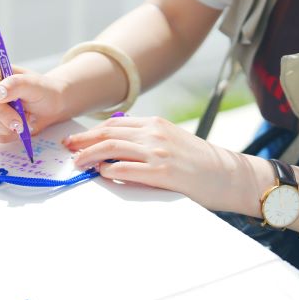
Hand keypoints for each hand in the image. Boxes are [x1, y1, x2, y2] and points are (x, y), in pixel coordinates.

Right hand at [0, 59, 67, 142]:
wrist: (46, 106)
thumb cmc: (42, 91)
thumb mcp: (35, 85)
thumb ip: (16, 84)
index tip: (18, 111)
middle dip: (4, 119)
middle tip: (23, 121)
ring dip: (6, 127)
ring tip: (23, 119)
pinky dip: (6, 134)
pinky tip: (17, 125)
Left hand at [64, 116, 240, 209]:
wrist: (230, 176)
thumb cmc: (201, 163)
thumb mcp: (172, 141)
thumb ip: (147, 141)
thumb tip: (116, 149)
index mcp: (156, 124)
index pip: (114, 124)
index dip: (90, 132)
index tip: (75, 140)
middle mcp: (155, 134)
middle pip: (108, 133)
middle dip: (83, 141)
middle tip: (68, 149)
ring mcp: (158, 152)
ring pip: (112, 148)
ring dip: (89, 155)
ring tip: (78, 163)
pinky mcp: (163, 173)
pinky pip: (127, 169)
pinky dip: (110, 171)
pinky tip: (102, 174)